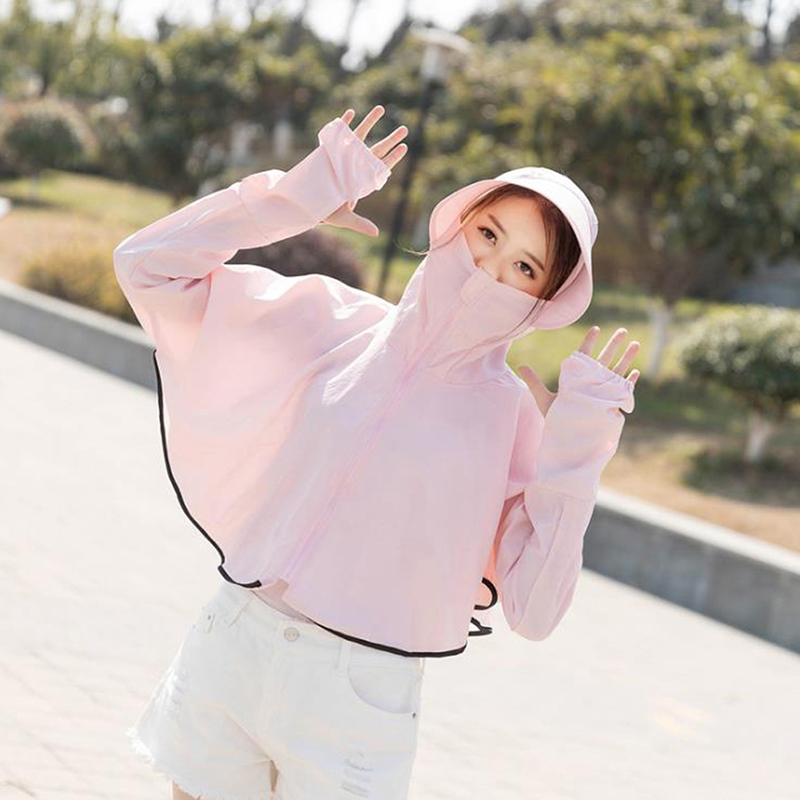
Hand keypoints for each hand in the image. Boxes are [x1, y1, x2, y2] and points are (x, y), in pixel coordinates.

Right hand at [321, 105, 407, 236]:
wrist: (306, 202)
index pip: (380, 167)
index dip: (392, 158)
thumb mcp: (344, 218)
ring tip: (381, 108)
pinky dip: (344, 123)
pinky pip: (338, 133)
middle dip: (390, 139)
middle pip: (376, 149)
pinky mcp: (329, 150)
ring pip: (360, 136)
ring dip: (370, 121)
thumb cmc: (326, 211)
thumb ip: (360, 223)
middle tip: (405, 129)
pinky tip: (350, 113)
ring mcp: (343, 156)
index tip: (404, 148)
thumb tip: (376, 234)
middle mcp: (355, 165)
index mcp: (361, 180)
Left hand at [518, 327, 640, 417]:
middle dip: (613, 344)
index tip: (595, 328)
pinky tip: (636, 371)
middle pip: (604, 358)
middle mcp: (591, 382)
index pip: (583, 356)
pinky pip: (623, 390)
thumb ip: (534, 382)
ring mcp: (602, 392)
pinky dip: (629, 382)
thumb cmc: (555, 418)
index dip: (589, 342)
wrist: (567, 439)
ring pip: (617, 371)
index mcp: (576, 378)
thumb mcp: (543, 398)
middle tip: (623, 330)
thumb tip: (519, 365)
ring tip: (636, 343)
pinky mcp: (611, 404)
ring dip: (626, 358)